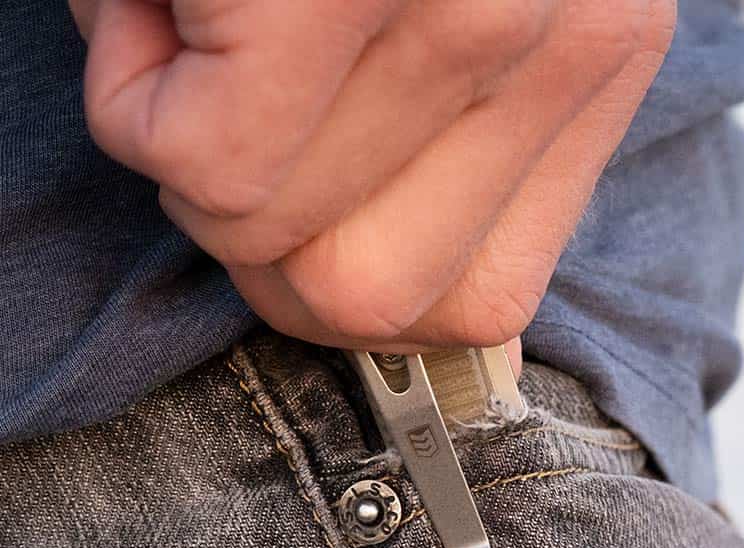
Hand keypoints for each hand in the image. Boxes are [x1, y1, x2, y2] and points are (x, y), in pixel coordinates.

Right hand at [70, 0, 674, 362]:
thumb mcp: (446, 12)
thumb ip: (437, 150)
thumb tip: (338, 283)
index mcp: (591, 59)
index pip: (469, 310)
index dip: (340, 280)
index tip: (293, 185)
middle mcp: (559, 40)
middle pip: (367, 303)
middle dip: (256, 235)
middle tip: (225, 107)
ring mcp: (476, 9)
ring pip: (280, 240)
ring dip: (192, 153)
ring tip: (201, 30)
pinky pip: (208, 162)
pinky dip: (140, 98)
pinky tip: (159, 7)